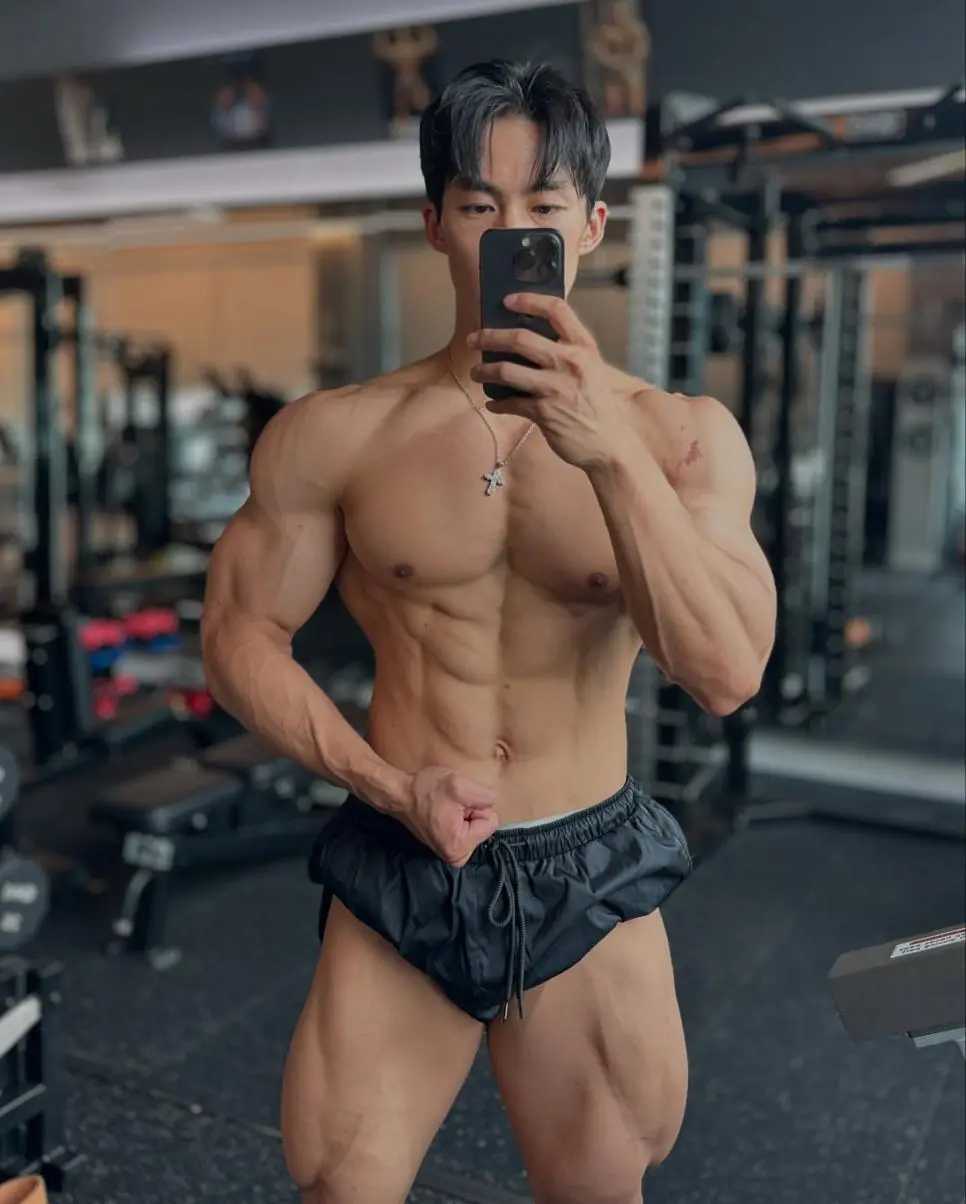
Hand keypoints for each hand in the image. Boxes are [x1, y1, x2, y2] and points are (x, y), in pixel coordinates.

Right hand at [400, 767, 498, 866]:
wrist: (399, 794)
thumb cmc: (425, 790)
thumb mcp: (459, 785)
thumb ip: (485, 796)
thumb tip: (494, 803)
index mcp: (461, 847)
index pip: (491, 821)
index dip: (475, 806)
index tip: (456, 803)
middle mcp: (456, 858)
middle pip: (484, 826)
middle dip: (471, 811)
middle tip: (450, 804)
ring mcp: (451, 854)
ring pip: (476, 826)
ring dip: (464, 813)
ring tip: (445, 807)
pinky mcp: (447, 847)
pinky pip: (466, 829)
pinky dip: (457, 818)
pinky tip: (442, 812)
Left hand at [467, 293, 628, 470]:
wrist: (609, 444)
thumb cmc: (597, 406)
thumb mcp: (592, 370)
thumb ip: (568, 352)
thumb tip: (531, 339)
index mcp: (583, 347)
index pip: (557, 310)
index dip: (529, 300)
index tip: (507, 300)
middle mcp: (570, 362)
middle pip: (521, 339)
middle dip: (490, 337)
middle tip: (474, 339)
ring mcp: (556, 387)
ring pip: (507, 370)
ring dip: (485, 370)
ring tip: (476, 372)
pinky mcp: (544, 412)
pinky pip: (510, 403)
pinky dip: (497, 403)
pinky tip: (492, 404)